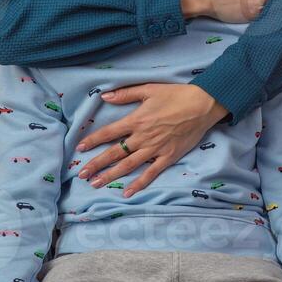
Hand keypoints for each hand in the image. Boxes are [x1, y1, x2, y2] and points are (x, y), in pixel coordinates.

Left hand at [75, 83, 228, 196]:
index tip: (79, 148)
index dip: (92, 141)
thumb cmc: (176, 95)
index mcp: (136, 120)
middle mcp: (142, 137)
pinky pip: (150, 173)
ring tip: (95, 184)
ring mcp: (155, 149)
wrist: (202, 105)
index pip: (109, 133)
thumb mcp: (149, 89)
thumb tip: (105, 96)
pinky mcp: (168, 157)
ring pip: (128, 165)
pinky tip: (126, 192)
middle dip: (96, 164)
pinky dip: (138, 183)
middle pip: (114, 153)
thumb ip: (125, 94)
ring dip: (110, 175)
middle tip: (81, 174)